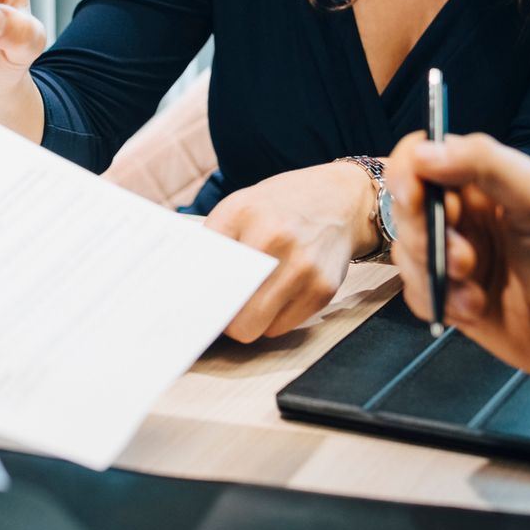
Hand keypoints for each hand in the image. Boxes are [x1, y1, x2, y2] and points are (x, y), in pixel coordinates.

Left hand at [205, 161, 380, 340]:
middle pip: (228, 309)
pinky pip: (281, 328)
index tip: (188, 302)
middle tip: (222, 307)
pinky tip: (280, 294)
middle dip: (222, 315)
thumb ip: (214, 242)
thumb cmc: (283, 208)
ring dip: (248, 320)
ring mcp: (302, 266)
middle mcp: (274, 237)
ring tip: (252, 298)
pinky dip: (274, 319)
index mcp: (243, 211)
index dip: (194, 290)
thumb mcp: (241, 207)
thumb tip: (187, 289)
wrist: (342, 201)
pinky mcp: (323, 289)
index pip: (202, 269)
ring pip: (254, 328)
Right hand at [384, 133, 529, 423]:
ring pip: (407, 253)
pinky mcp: (454, 299)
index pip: (424, 156)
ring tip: (475, 286)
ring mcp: (459, 258)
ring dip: (435, 272)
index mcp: (488, 181)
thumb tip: (424, 152)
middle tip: (463, 256)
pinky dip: (439, 302)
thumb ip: (485, 164)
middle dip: (426, 234)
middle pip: (407, 207)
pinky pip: (415, 293)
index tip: (415, 198)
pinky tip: (475, 310)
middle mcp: (469, 215)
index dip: (409, 173)